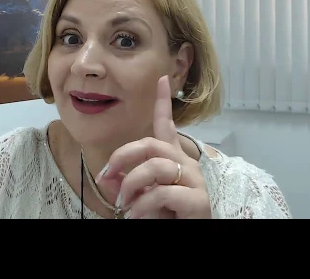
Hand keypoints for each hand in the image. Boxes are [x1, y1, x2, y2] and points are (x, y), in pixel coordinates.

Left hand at [96, 76, 210, 218]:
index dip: (163, 103)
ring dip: (132, 184)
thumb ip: (128, 184)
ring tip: (124, 205)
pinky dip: (143, 205)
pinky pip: (162, 193)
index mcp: (176, 161)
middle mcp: (186, 165)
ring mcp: (194, 181)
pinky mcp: (198, 201)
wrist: (203, 230)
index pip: (167, 127)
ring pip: (155, 166)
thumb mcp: (144, 198)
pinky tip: (136, 215)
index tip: (162, 79)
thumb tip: (108, 177)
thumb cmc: (173, 214)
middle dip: (122, 156)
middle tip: (106, 176)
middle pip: (151, 144)